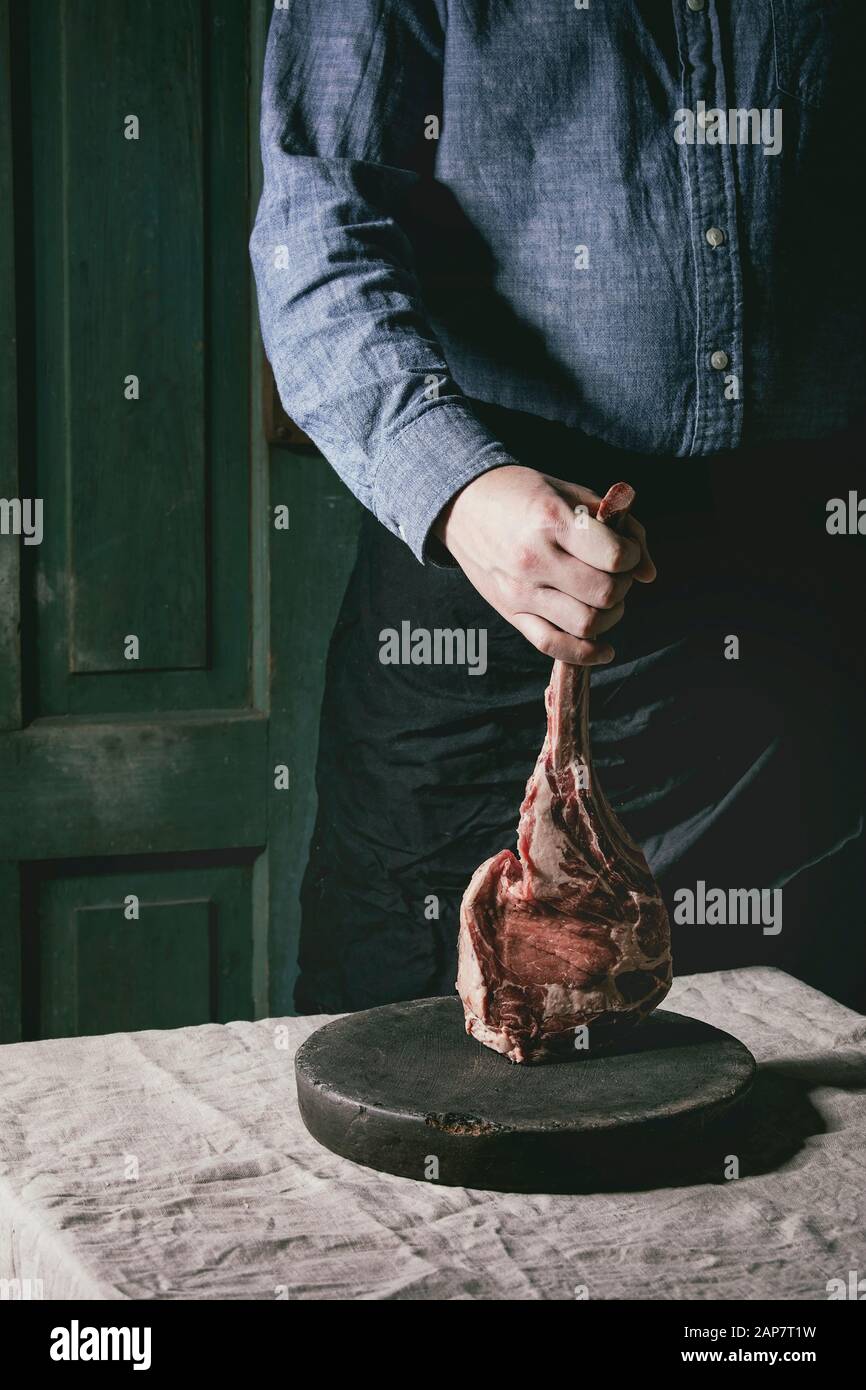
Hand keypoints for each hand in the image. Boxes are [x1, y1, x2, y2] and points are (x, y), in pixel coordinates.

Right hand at [434, 465, 655, 664]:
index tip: (626, 550)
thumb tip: (648, 574)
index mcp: (551, 522)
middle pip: (604, 594)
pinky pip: (552, 646)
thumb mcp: (572, 492)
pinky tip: (605, 649)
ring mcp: (520, 591)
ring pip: (586, 624)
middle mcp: (534, 560)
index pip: (615, 556)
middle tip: (616, 573)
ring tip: (606, 598)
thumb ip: (618, 526)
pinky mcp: (510, 612)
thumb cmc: (523, 493)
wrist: (462, 504)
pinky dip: (585, 654)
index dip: (632, 556)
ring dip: (610, 615)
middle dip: (623, 586)